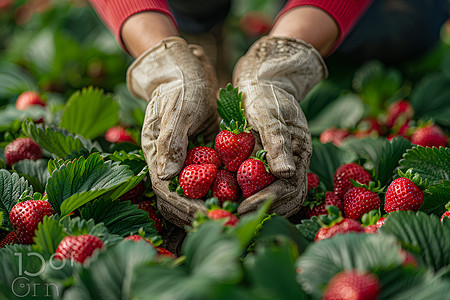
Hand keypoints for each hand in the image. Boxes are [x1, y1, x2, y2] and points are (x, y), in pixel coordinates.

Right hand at [127, 37, 218, 226]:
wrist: (187, 71)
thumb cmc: (180, 87)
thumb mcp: (177, 111)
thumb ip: (171, 142)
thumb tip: (165, 177)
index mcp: (156, 155)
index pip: (167, 192)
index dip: (188, 208)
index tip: (213, 214)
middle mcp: (168, 163)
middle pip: (179, 200)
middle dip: (201, 212)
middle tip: (229, 218)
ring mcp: (183, 162)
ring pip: (194, 194)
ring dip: (212, 205)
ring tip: (237, 211)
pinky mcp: (199, 157)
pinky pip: (209, 181)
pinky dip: (222, 190)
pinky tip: (241, 194)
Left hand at [232, 36, 326, 216]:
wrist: (263, 85)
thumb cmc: (264, 96)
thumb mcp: (268, 115)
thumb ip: (277, 141)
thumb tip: (286, 172)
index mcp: (299, 151)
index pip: (289, 186)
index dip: (267, 199)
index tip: (243, 206)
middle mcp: (296, 162)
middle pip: (290, 197)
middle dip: (266, 209)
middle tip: (238, 215)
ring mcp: (287, 164)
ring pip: (284, 196)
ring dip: (264, 208)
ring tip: (238, 212)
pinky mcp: (275, 164)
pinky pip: (272, 187)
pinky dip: (259, 197)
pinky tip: (241, 200)